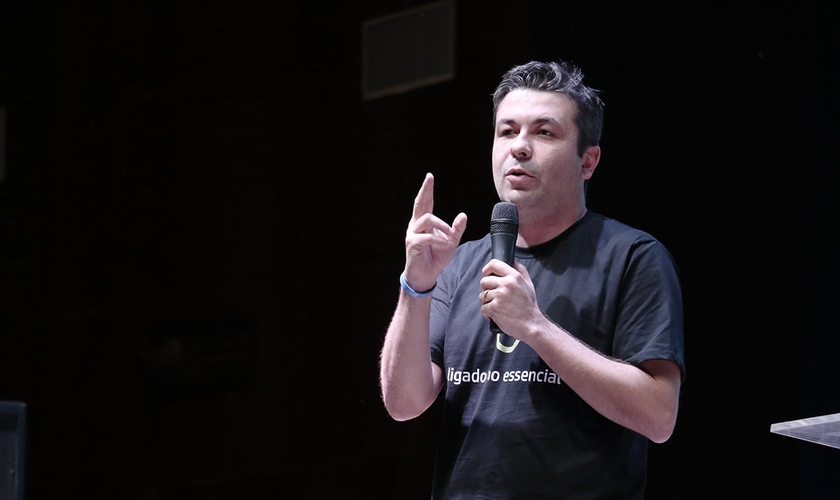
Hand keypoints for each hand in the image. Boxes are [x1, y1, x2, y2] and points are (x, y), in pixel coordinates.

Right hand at [403, 173, 467, 290]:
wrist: (426, 275)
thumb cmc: (436, 258)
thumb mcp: (451, 242)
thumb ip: (457, 229)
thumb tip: (463, 215)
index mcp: (423, 223)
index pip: (426, 203)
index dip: (427, 190)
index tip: (429, 177)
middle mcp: (416, 225)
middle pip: (420, 204)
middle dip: (425, 191)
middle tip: (429, 179)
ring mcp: (412, 234)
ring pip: (427, 219)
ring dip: (442, 225)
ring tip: (450, 235)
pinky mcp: (412, 243)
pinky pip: (427, 236)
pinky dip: (438, 239)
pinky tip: (445, 244)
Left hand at [479, 261, 540, 339]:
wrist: (531, 325)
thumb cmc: (529, 306)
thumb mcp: (529, 284)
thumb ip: (520, 271)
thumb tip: (512, 262)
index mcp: (514, 276)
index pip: (494, 264)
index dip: (487, 269)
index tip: (486, 273)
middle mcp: (506, 284)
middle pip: (484, 281)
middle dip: (487, 289)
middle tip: (496, 296)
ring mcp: (499, 296)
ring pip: (482, 296)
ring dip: (488, 302)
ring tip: (499, 307)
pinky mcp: (493, 308)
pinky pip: (483, 308)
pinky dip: (488, 313)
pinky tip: (497, 315)